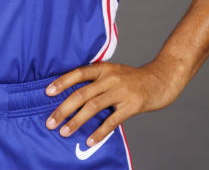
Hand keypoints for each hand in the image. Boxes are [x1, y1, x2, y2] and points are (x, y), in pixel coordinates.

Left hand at [44, 60, 185, 145]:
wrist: (161, 80)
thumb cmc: (133, 79)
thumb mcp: (113, 72)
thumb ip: (96, 80)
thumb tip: (71, 96)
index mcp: (103, 68)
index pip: (78, 73)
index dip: (62, 82)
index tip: (47, 93)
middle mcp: (110, 78)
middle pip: (81, 93)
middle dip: (63, 109)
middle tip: (50, 122)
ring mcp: (121, 91)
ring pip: (93, 107)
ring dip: (76, 121)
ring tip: (64, 132)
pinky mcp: (132, 105)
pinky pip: (112, 120)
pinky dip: (99, 132)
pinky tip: (89, 140)